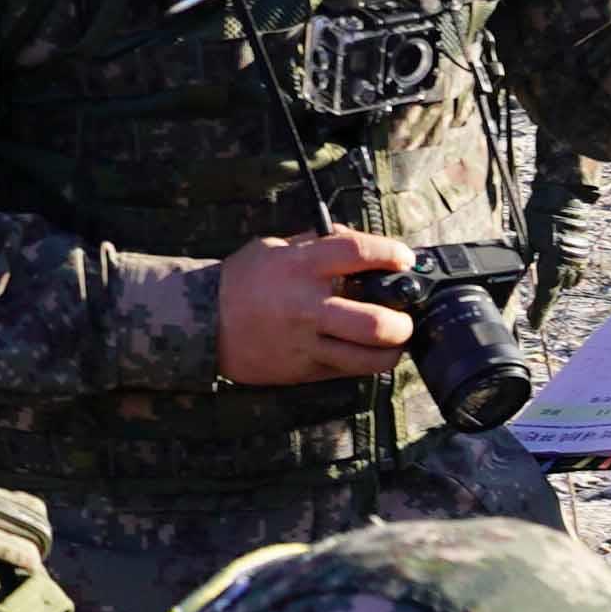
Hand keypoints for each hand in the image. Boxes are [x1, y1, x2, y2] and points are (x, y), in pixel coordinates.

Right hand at [220, 228, 418, 387]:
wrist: (203, 323)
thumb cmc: (242, 280)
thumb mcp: (275, 248)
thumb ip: (317, 244)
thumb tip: (358, 240)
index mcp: (301, 266)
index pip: (357, 253)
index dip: (390, 254)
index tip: (405, 259)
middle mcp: (307, 306)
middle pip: (374, 322)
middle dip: (403, 322)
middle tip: (407, 316)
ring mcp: (306, 343)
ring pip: (367, 357)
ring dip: (393, 350)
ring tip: (396, 341)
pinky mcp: (303, 370)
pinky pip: (347, 371)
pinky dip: (366, 363)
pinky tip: (368, 352)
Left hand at [519, 154, 596, 319]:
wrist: (564, 195)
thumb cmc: (543, 214)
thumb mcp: (528, 239)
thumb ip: (526, 259)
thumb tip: (520, 271)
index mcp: (554, 266)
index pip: (546, 297)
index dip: (539, 313)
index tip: (533, 325)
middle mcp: (568, 267)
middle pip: (555, 293)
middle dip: (545, 302)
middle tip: (533, 314)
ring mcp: (577, 259)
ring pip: (566, 282)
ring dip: (555, 286)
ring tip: (543, 290)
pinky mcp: (581, 252)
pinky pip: (574, 270)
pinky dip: (565, 274)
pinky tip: (556, 270)